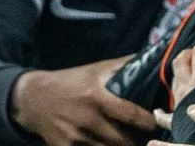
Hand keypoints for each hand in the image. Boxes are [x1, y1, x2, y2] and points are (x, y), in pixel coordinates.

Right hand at [11, 55, 155, 145]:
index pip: (131, 115)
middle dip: (139, 140)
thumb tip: (155, 57)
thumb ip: (124, 66)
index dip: (149, 122)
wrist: (33, 98)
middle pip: (123, 140)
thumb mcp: (97, 69)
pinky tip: (111, 144)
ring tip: (134, 141)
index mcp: (97, 97)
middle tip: (150, 137)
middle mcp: (87, 119)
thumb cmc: (72, 82)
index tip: (161, 123)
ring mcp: (75, 138)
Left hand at [156, 29, 194, 135]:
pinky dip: (162, 112)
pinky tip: (159, 112)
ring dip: (179, 73)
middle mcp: (184, 89)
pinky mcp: (175, 121)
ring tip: (186, 71)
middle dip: (188, 53)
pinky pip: (165, 116)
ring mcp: (178, 104)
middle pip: (180, 63)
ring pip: (174, 82)